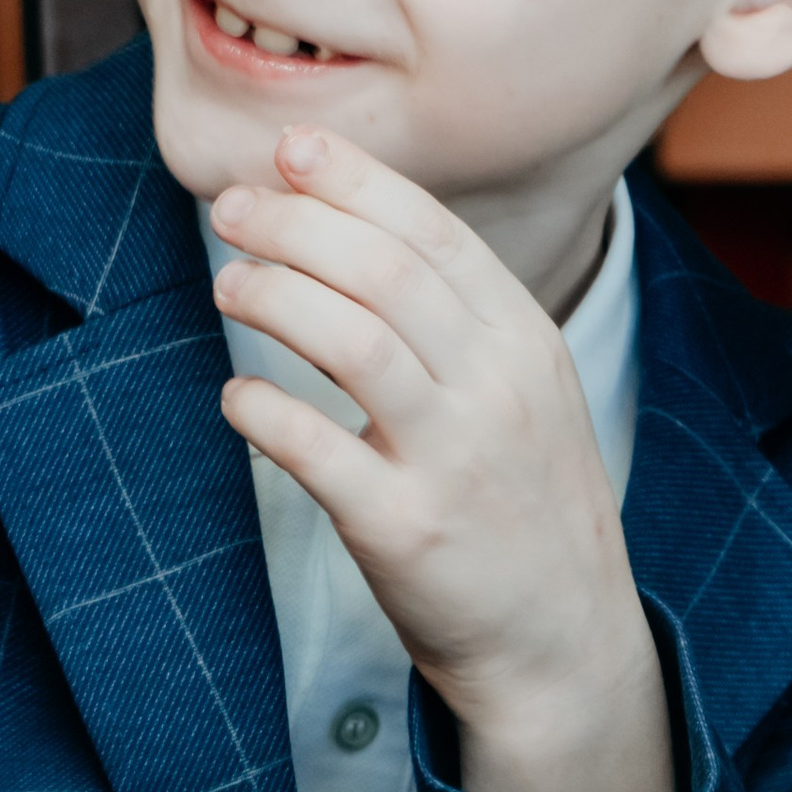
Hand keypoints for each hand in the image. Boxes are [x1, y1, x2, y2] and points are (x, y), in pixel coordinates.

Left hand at [208, 129, 673, 791]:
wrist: (563, 640)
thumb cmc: (522, 503)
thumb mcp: (523, 389)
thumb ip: (456, 316)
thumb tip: (353, 227)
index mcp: (524, 340)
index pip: (432, 231)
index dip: (353, 180)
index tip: (289, 150)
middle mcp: (497, 389)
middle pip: (383, 270)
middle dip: (295, 223)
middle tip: (232, 211)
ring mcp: (455, 459)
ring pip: (354, 339)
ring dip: (275, 296)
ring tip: (228, 284)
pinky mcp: (407, 530)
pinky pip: (320, 451)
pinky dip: (266, 412)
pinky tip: (237, 397)